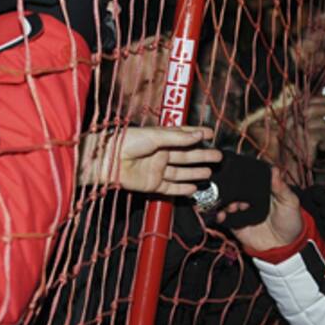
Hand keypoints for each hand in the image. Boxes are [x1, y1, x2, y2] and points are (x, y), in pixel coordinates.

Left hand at [79, 126, 220, 195]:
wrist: (106, 159)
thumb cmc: (126, 141)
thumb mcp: (155, 136)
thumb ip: (178, 138)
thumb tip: (198, 135)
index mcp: (160, 139)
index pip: (183, 136)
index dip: (197, 135)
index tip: (211, 134)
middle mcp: (159, 154)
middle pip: (185, 156)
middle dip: (202, 156)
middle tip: (218, 156)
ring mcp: (156, 170)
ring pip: (180, 173)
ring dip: (195, 173)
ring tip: (210, 173)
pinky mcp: (151, 185)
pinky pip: (170, 188)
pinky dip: (182, 189)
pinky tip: (194, 188)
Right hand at [217, 165, 303, 251]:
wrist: (285, 246)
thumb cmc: (290, 221)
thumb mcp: (289, 202)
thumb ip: (281, 187)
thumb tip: (274, 169)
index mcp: (261, 190)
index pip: (248, 179)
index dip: (242, 176)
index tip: (237, 173)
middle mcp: (249, 199)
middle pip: (234, 189)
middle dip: (231, 190)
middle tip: (235, 195)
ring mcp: (241, 211)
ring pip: (227, 202)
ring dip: (225, 202)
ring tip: (232, 206)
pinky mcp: (235, 224)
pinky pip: (224, 218)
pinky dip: (220, 215)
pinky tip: (221, 214)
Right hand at [273, 94, 324, 182]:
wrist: (295, 174)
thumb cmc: (301, 152)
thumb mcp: (305, 132)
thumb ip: (312, 118)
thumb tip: (324, 103)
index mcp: (290, 119)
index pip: (304, 102)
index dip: (319, 98)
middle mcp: (290, 124)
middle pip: (310, 108)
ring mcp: (296, 133)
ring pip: (317, 121)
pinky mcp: (304, 142)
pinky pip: (320, 134)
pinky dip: (324, 140)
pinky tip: (323, 146)